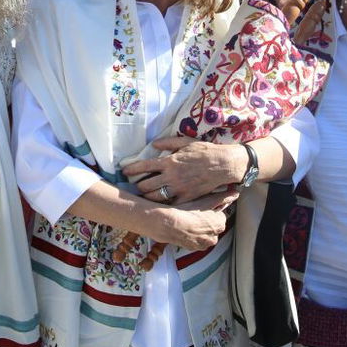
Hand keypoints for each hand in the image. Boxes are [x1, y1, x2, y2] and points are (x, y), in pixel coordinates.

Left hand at [123, 138, 245, 204]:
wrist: (223, 165)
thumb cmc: (205, 151)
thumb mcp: (186, 142)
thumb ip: (168, 142)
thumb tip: (153, 143)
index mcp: (169, 161)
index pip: (144, 166)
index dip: (131, 169)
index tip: (124, 171)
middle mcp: (171, 176)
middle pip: (145, 185)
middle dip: (137, 186)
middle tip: (134, 186)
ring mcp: (179, 189)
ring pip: (155, 197)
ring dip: (147, 197)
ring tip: (143, 195)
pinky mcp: (187, 198)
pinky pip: (170, 204)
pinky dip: (163, 204)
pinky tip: (159, 203)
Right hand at [153, 190, 239, 252]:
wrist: (169, 224)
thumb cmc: (187, 211)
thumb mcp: (207, 199)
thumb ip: (224, 197)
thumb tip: (235, 193)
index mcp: (220, 225)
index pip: (220, 216)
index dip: (211, 210)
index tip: (203, 206)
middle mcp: (214, 238)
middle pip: (212, 226)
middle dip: (206, 221)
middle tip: (195, 212)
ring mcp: (203, 245)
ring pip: (204, 234)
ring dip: (199, 228)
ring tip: (188, 219)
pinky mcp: (192, 248)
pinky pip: (195, 240)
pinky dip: (191, 234)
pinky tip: (184, 227)